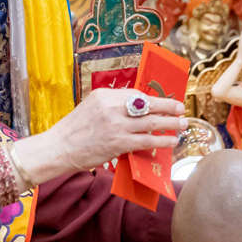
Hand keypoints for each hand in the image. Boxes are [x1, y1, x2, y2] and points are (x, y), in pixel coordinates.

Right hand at [17, 88, 186, 179]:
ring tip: (182, 124)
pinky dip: (162, 140)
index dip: (154, 98)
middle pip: (148, 104)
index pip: (136, 94)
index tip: (164, 101)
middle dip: (168, 106)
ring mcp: (116, 125)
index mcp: (104, 94)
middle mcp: (112, 107)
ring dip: (170, 123)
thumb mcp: (91, 107)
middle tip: (181, 108)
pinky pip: (147, 140)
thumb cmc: (74, 130)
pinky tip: (171, 140)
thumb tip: (136, 108)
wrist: (59, 148)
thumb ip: (112, 105)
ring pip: (151, 122)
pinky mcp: (118, 143)